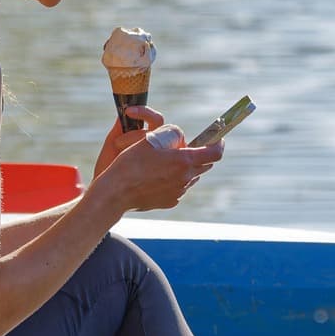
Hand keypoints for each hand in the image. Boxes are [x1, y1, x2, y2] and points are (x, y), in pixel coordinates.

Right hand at [91, 113, 224, 213]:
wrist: (116, 192)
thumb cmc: (131, 164)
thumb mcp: (150, 139)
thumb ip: (172, 134)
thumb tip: (182, 140)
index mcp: (184, 161)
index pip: (214, 152)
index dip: (218, 143)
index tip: (217, 138)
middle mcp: (185, 178)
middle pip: (205, 165)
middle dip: (201, 154)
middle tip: (188, 148)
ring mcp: (179, 192)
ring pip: (191, 176)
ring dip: (186, 168)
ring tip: (168, 162)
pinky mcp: (170, 201)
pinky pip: (179, 187)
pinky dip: (174, 180)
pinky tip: (157, 176)